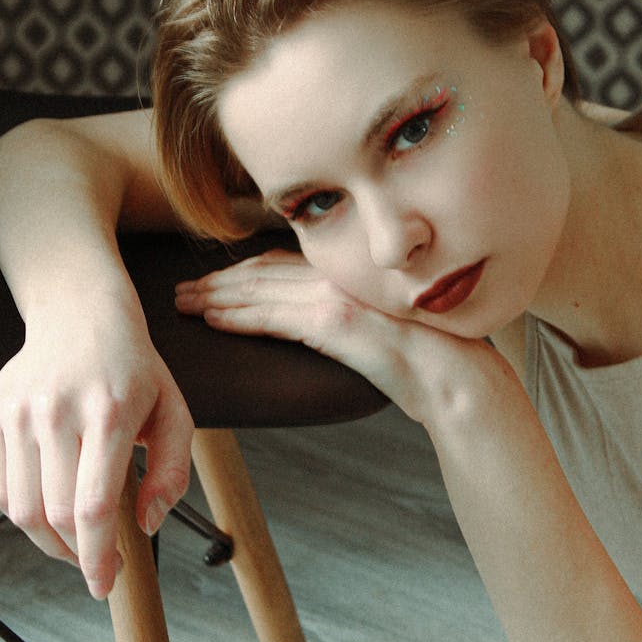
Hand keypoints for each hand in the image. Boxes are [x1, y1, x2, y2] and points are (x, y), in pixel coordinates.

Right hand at [0, 300, 193, 599]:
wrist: (81, 315)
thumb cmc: (132, 367)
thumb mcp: (174, 411)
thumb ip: (171, 471)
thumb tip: (147, 523)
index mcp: (111, 409)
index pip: (95, 505)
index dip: (98, 557)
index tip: (105, 582)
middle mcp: (58, 409)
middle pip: (58, 515)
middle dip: (80, 555)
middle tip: (99, 563)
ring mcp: (19, 411)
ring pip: (23, 509)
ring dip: (50, 540)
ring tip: (76, 538)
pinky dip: (22, 512)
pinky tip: (49, 506)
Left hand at [174, 249, 513, 423]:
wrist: (458, 379)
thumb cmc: (431, 358)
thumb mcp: (387, 324)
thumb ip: (354, 312)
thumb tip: (329, 322)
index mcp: (350, 270)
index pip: (280, 263)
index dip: (241, 271)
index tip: (213, 280)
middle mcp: (339, 273)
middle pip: (261, 271)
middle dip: (217, 281)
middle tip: (183, 290)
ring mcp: (334, 294)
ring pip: (258, 290)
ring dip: (214, 297)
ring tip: (184, 305)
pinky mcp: (331, 321)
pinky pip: (270, 317)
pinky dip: (236, 318)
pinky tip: (212, 321)